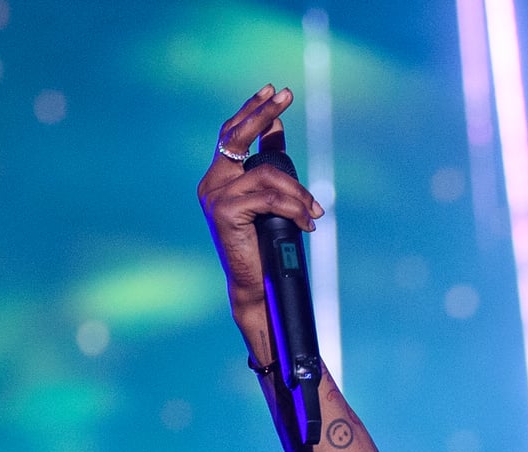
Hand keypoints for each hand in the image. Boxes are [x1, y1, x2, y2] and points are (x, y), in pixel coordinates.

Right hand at [196, 85, 322, 347]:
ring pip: (267, 174)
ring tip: (314, 214)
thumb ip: (270, 165)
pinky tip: (307, 223)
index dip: (253, 111)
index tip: (275, 90)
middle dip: (262, 113)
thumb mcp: (271, 200)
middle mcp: (213, 183)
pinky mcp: (225, 212)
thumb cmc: (266, 244)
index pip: (232, 134)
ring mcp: (216, 197)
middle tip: (285, 96)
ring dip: (299, 193)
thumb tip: (277, 129)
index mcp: (221, 177)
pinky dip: (294, 207)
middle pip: (237, 137)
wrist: (257, 285)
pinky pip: (268, 196)